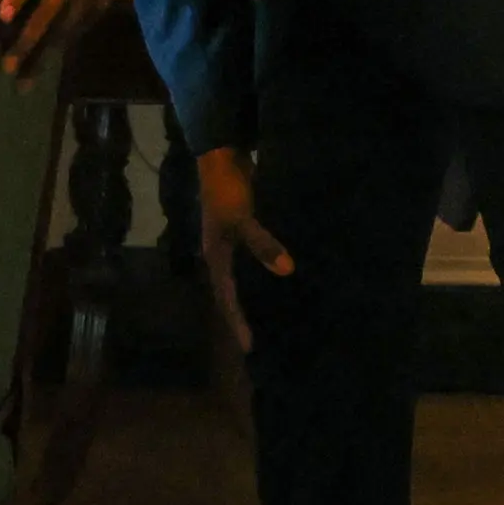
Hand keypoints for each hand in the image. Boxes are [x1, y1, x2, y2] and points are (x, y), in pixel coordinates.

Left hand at [0, 0, 122, 77]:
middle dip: (29, 39)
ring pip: (66, 27)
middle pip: (50, 9)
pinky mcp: (101, 6)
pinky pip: (78, 31)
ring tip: (24, 79)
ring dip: (45, 54)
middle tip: (8, 65)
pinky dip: (61, 49)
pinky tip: (45, 66)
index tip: (4, 17)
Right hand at [194, 144, 293, 350]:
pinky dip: (265, 273)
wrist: (221, 157)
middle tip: (261, 340)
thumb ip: (262, 243)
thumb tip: (287, 270)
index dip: (237, 322)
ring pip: (244, 278)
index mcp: (216, 255)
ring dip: (255, 296)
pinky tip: (282, 278)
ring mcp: (232, 242)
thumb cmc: (227, 190)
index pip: (226, 297)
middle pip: (232, 292)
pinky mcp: (245, 230)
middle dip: (243, 316)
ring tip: (275, 315)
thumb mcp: (242, 218)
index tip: (249, 347)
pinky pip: (255, 259)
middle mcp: (222, 254)